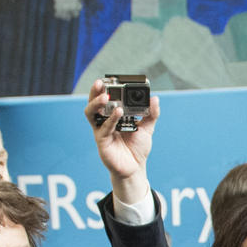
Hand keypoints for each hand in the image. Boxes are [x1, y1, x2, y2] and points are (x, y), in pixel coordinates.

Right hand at [83, 80, 159, 202]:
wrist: (136, 168)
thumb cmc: (137, 147)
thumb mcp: (148, 128)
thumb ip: (151, 114)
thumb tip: (155, 99)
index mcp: (113, 115)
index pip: (106, 98)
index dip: (107, 88)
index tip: (112, 78)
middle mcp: (104, 120)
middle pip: (93, 103)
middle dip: (95, 91)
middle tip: (100, 82)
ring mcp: (101, 130)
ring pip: (91, 113)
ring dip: (96, 103)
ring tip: (105, 95)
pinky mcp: (102, 141)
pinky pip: (103, 128)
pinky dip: (111, 119)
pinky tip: (119, 112)